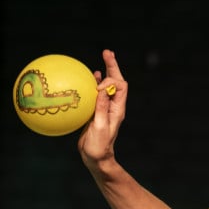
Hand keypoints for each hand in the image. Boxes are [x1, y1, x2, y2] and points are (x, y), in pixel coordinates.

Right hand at [78, 50, 127, 168]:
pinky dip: (94, 84)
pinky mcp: (97, 111)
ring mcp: (105, 107)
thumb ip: (101, 109)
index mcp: (118, 109)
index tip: (97, 88)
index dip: (110, 81)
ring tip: (101, 58)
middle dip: (112, 66)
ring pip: (107, 85)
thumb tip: (102, 90)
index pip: (120, 86)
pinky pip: (97, 93)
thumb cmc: (99, 146)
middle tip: (106, 51)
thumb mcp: (99, 127)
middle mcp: (114, 106)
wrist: (96, 157)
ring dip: (105, 71)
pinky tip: (88, 78)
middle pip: (116, 81)